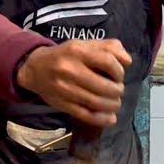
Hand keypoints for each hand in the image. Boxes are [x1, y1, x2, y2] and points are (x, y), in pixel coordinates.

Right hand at [16, 40, 130, 127]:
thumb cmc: (66, 55)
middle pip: (104, 86)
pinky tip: (111, 118)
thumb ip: (109, 47)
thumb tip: (128, 61)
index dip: (119, 71)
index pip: (108, 62)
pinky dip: (102, 119)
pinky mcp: (62, 104)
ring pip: (97, 102)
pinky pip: (86, 115)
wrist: (35, 68)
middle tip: (117, 90)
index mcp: (78, 52)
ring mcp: (65, 89)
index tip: (119, 75)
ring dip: (112, 105)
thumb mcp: (85, 44)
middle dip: (117, 90)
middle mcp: (70, 70)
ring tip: (115, 102)